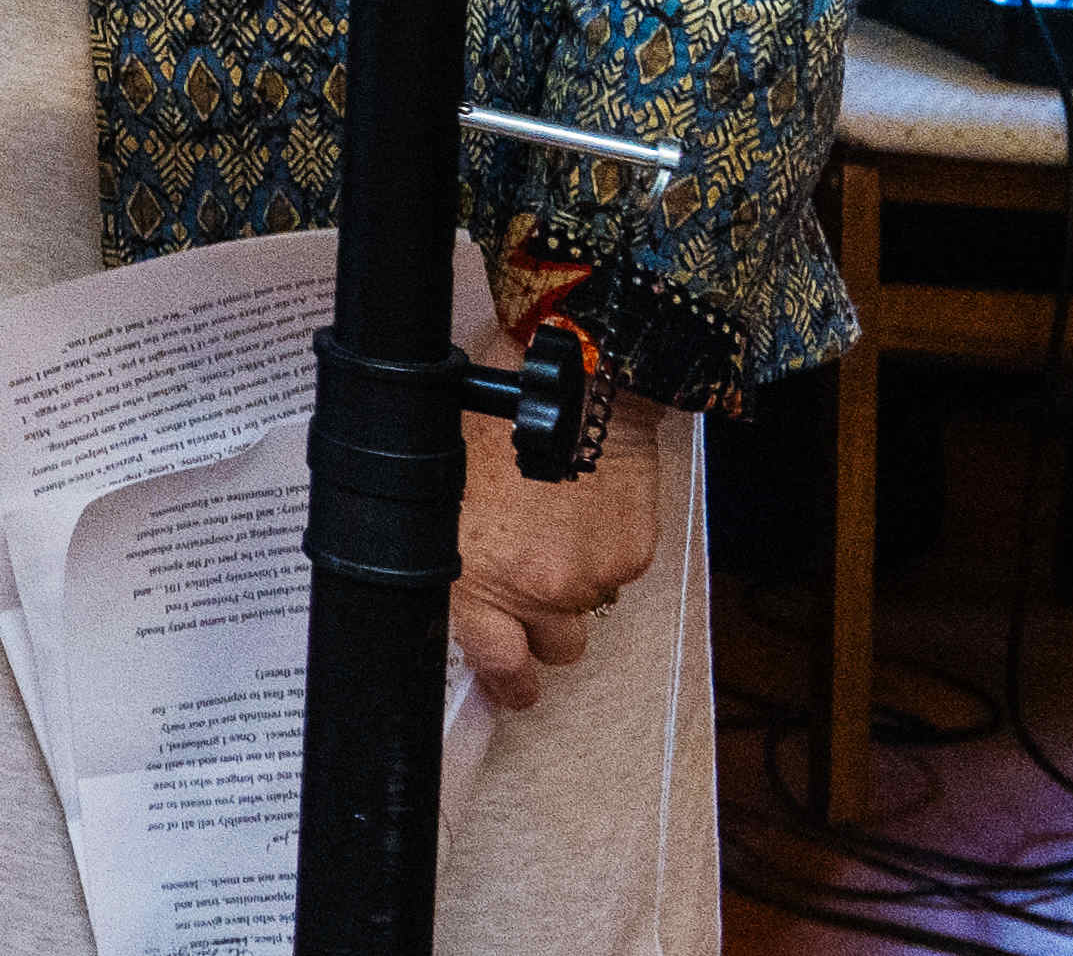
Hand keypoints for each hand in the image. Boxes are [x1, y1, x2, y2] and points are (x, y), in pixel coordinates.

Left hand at [450, 348, 664, 713]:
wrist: (573, 385)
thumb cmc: (492, 417)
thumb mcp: (441, 486)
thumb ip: (449, 548)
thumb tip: (445, 582)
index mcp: (475, 575)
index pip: (497, 663)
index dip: (506, 683)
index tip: (507, 687)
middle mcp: (535, 588)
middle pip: (552, 649)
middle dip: (542, 633)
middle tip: (534, 601)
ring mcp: (589, 576)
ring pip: (586, 609)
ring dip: (574, 586)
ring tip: (555, 529)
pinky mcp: (631, 555)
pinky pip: (616, 574)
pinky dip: (603, 552)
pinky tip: (583, 506)